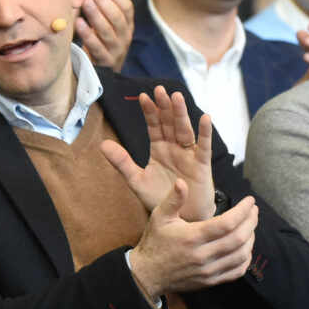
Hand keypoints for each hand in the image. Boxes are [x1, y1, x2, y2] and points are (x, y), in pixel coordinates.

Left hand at [76, 0, 136, 70]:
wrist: (102, 71)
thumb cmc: (105, 39)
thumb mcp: (113, 20)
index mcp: (128, 25)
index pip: (126, 7)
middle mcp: (124, 37)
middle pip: (116, 17)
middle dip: (103, 0)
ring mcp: (115, 51)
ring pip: (107, 31)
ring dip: (95, 15)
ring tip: (85, 1)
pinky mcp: (104, 62)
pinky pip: (96, 47)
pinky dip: (87, 34)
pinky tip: (78, 22)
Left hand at [101, 86, 215, 221]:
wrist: (179, 219)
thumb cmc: (160, 199)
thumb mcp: (136, 180)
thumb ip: (121, 162)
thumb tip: (103, 144)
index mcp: (158, 148)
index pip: (153, 126)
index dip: (149, 112)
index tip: (142, 96)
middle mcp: (174, 147)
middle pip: (169, 123)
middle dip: (164, 107)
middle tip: (160, 90)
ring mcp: (189, 154)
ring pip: (185, 130)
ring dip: (181, 114)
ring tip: (177, 97)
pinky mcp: (202, 165)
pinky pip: (204, 146)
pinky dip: (205, 132)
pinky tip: (204, 117)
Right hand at [128, 180, 258, 299]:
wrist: (147, 274)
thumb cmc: (154, 242)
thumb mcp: (159, 217)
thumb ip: (173, 200)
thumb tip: (181, 182)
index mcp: (192, 237)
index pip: (227, 223)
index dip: (243, 211)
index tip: (249, 201)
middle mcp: (202, 255)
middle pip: (238, 239)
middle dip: (251, 222)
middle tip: (254, 211)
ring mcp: (208, 270)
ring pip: (241, 255)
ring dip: (251, 239)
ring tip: (250, 226)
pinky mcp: (210, 281)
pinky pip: (237, 271)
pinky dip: (246, 259)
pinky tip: (244, 247)